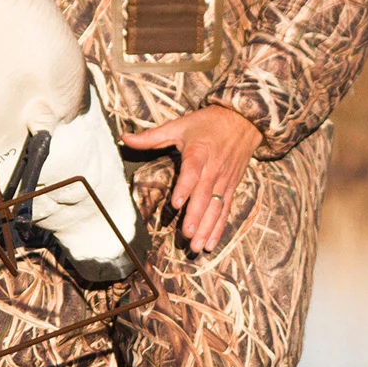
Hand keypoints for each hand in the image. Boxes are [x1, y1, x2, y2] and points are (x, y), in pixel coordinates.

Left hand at [125, 105, 262, 251]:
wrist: (243, 120)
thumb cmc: (208, 123)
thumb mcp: (179, 125)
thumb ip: (152, 136)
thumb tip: (124, 138)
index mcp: (198, 154)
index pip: (192, 173)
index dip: (185, 189)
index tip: (176, 204)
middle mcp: (213, 170)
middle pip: (205, 196)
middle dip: (196, 217)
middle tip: (187, 235)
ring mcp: (224, 181)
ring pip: (216, 208)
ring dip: (207, 228)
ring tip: (198, 246)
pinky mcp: (231, 187)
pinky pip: (225, 210)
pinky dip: (219, 228)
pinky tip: (211, 243)